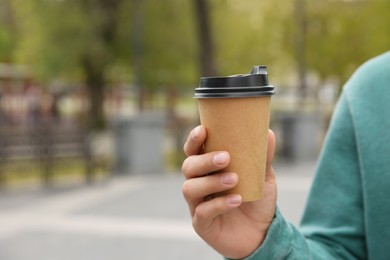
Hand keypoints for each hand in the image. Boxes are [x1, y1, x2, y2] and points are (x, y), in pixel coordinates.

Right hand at [182, 125, 276, 258]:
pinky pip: (202, 212)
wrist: (262, 233)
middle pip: (188, 167)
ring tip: (234, 179)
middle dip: (204, 160)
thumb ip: (262, 157)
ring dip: (211, 182)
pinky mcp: (202, 224)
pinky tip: (237, 200)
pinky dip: (219, 204)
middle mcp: (199, 184)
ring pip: (190, 188)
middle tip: (226, 157)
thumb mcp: (263, 177)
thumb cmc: (257, 200)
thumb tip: (269, 132)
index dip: (194, 140)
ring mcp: (197, 204)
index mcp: (208, 169)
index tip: (203, 130)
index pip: (194, 151)